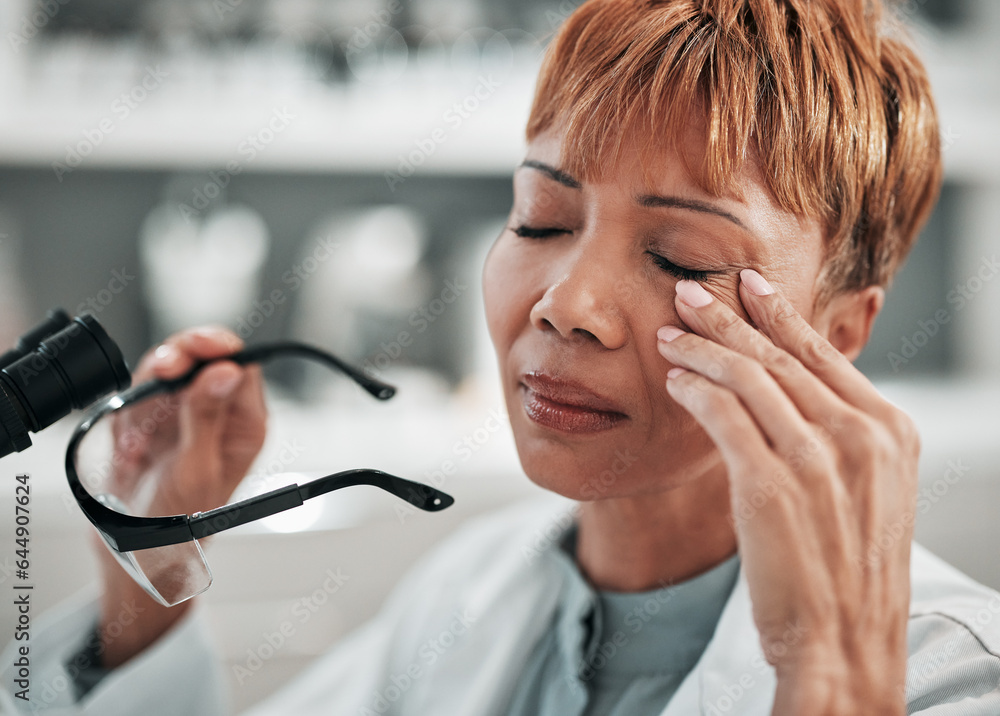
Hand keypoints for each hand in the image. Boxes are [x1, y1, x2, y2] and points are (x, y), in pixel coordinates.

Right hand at [94, 326, 266, 667]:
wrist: (132, 554)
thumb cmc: (176, 524)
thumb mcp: (195, 470)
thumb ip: (207, 417)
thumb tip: (226, 370)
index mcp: (244, 425)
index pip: (241, 365)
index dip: (218, 349)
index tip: (195, 349)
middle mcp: (218, 415)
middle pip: (202, 358)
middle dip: (176, 361)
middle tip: (161, 370)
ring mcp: (182, 416)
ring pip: (164, 373)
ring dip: (144, 401)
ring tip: (138, 443)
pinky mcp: (152, 422)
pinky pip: (136, 399)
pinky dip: (126, 422)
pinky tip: (129, 454)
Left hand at [656, 270, 918, 714]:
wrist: (844, 641)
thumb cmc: (846, 570)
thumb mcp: (867, 491)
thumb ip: (839, 436)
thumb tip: (792, 390)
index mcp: (888, 431)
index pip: (823, 353)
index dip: (780, 313)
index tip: (747, 284)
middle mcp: (859, 436)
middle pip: (780, 355)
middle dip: (728, 317)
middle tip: (689, 292)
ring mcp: (817, 459)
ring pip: (748, 377)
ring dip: (701, 349)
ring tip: (668, 335)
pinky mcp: (771, 485)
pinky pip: (723, 416)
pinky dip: (694, 391)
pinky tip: (674, 382)